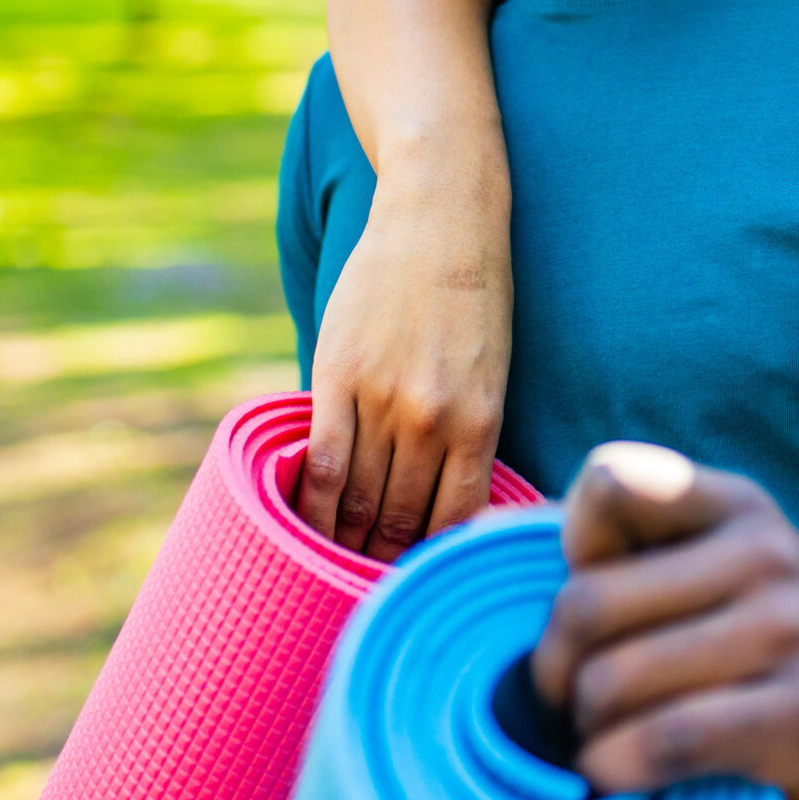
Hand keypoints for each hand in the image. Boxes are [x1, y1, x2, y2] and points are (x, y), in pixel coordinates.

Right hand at [297, 168, 512, 560]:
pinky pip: (322, 462)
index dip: (430, 561)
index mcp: (481, 422)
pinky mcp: (338, 377)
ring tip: (335, 562)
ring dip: (346, 540)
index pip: (454, 523)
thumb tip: (443, 504)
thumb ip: (467, 436)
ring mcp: (383, 399)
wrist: (441, 217)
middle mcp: (433, 420)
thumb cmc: (475, 296)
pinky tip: (305, 524)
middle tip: (366, 583)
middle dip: (385, 559)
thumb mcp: (492, 371)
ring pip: (359, 501)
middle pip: (401, 520)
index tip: (413, 581)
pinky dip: (313, 503)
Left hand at [532, 444, 798, 799]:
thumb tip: (480, 530)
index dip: (572, 550)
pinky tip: (618, 775)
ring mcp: (795, 630)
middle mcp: (773, 551)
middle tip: (573, 706)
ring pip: (611, 682)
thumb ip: (617, 548)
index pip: (611, 481)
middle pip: (585, 605)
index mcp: (739, 505)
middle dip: (553, 673)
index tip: (596, 604)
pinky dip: (614, 769)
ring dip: (585, 735)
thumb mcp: (709, 576)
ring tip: (606, 744)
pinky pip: (661, 740)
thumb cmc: (762, 656)